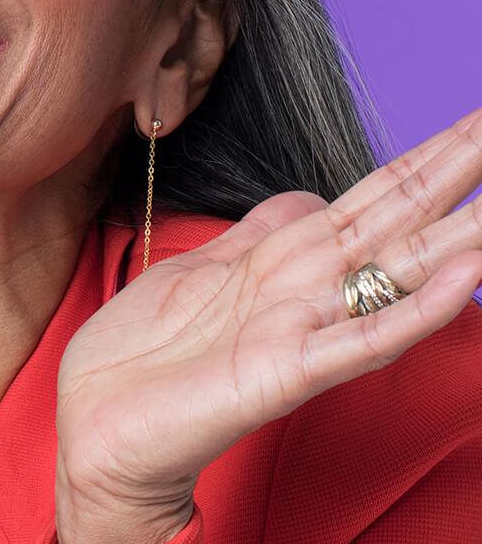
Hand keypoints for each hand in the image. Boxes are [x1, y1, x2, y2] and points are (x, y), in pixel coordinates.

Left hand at [55, 105, 481, 531]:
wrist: (99, 423)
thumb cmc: (147, 348)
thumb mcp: (203, 265)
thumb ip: (259, 231)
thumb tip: (307, 196)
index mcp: (286, 254)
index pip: (374, 193)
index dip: (427, 155)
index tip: (474, 120)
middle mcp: (307, 285)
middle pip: (398, 214)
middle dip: (457, 168)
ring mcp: (300, 326)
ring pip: (395, 267)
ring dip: (459, 232)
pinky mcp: (282, 372)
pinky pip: (358, 339)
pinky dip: (410, 311)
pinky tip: (461, 279)